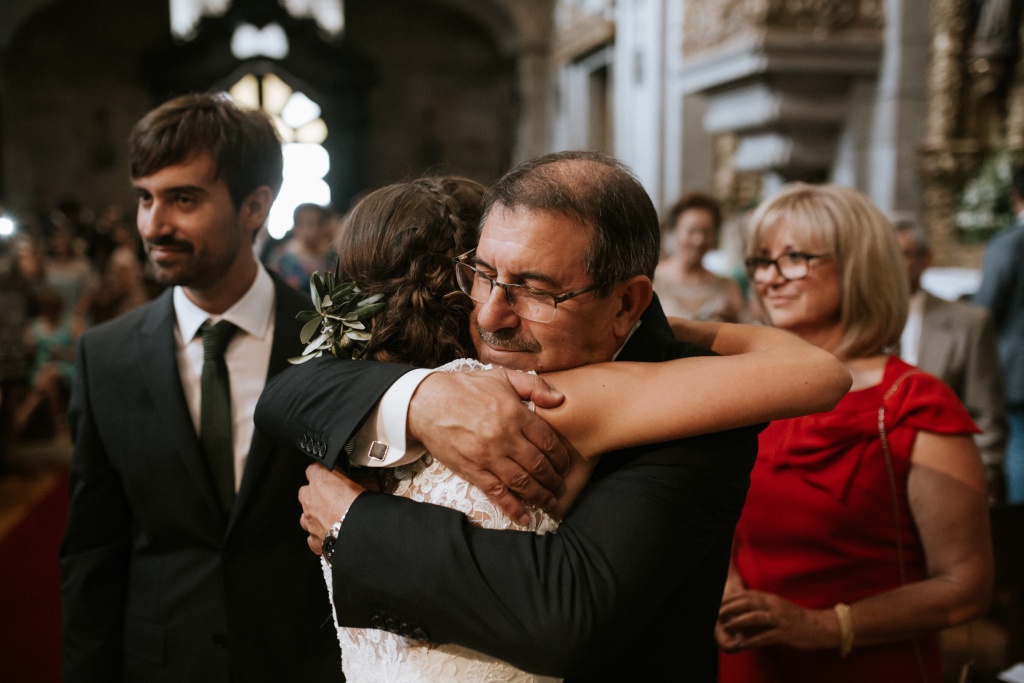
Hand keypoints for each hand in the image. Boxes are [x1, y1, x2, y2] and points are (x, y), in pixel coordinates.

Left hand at [298, 464, 365, 554]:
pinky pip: (312, 538)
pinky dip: (320, 536)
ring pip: (305, 516)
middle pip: (305, 492)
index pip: (313, 469)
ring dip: (315, 515)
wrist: (359, 531)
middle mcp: (310, 499)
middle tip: (330, 496)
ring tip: (330, 517)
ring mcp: (309, 520)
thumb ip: (358, 477)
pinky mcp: (314, 540)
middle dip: (314, 494)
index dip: (322, 472)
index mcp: (320, 480)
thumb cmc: (361, 505)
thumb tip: (364, 475)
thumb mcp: (366, 481)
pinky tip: (330, 535)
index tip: (329, 474)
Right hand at [407, 368, 568, 524]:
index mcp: (515, 413)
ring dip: (541, 496)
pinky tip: (525, 518)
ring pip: (522, 483)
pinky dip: (513, 508)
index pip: (548, 441)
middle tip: (561, 488)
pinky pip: (497, 493)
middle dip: (554, 480)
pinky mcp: (472, 470)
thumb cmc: (465, 388)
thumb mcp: (502, 377)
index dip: (561, 457)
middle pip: (538, 465)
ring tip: (551, 503)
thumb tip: (560, 400)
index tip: (565, 465)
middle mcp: (504, 437)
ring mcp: (488, 456)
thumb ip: (534, 386)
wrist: (426, 403)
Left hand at [716, 589, 837, 652]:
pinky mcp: (785, 633)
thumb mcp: (777, 606)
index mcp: (771, 599)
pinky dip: (753, 640)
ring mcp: (780, 619)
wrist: (819, 626)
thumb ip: (761, 605)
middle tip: (717, 613)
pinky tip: (743, 644)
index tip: (719, 603)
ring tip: (727, 626)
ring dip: (739, 621)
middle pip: (749, 603)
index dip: (731, 599)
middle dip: (731, 607)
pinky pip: (767, 636)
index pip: (747, 595)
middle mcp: (774, 606)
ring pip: (756, 618)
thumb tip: (743, 608)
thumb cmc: (795, 618)